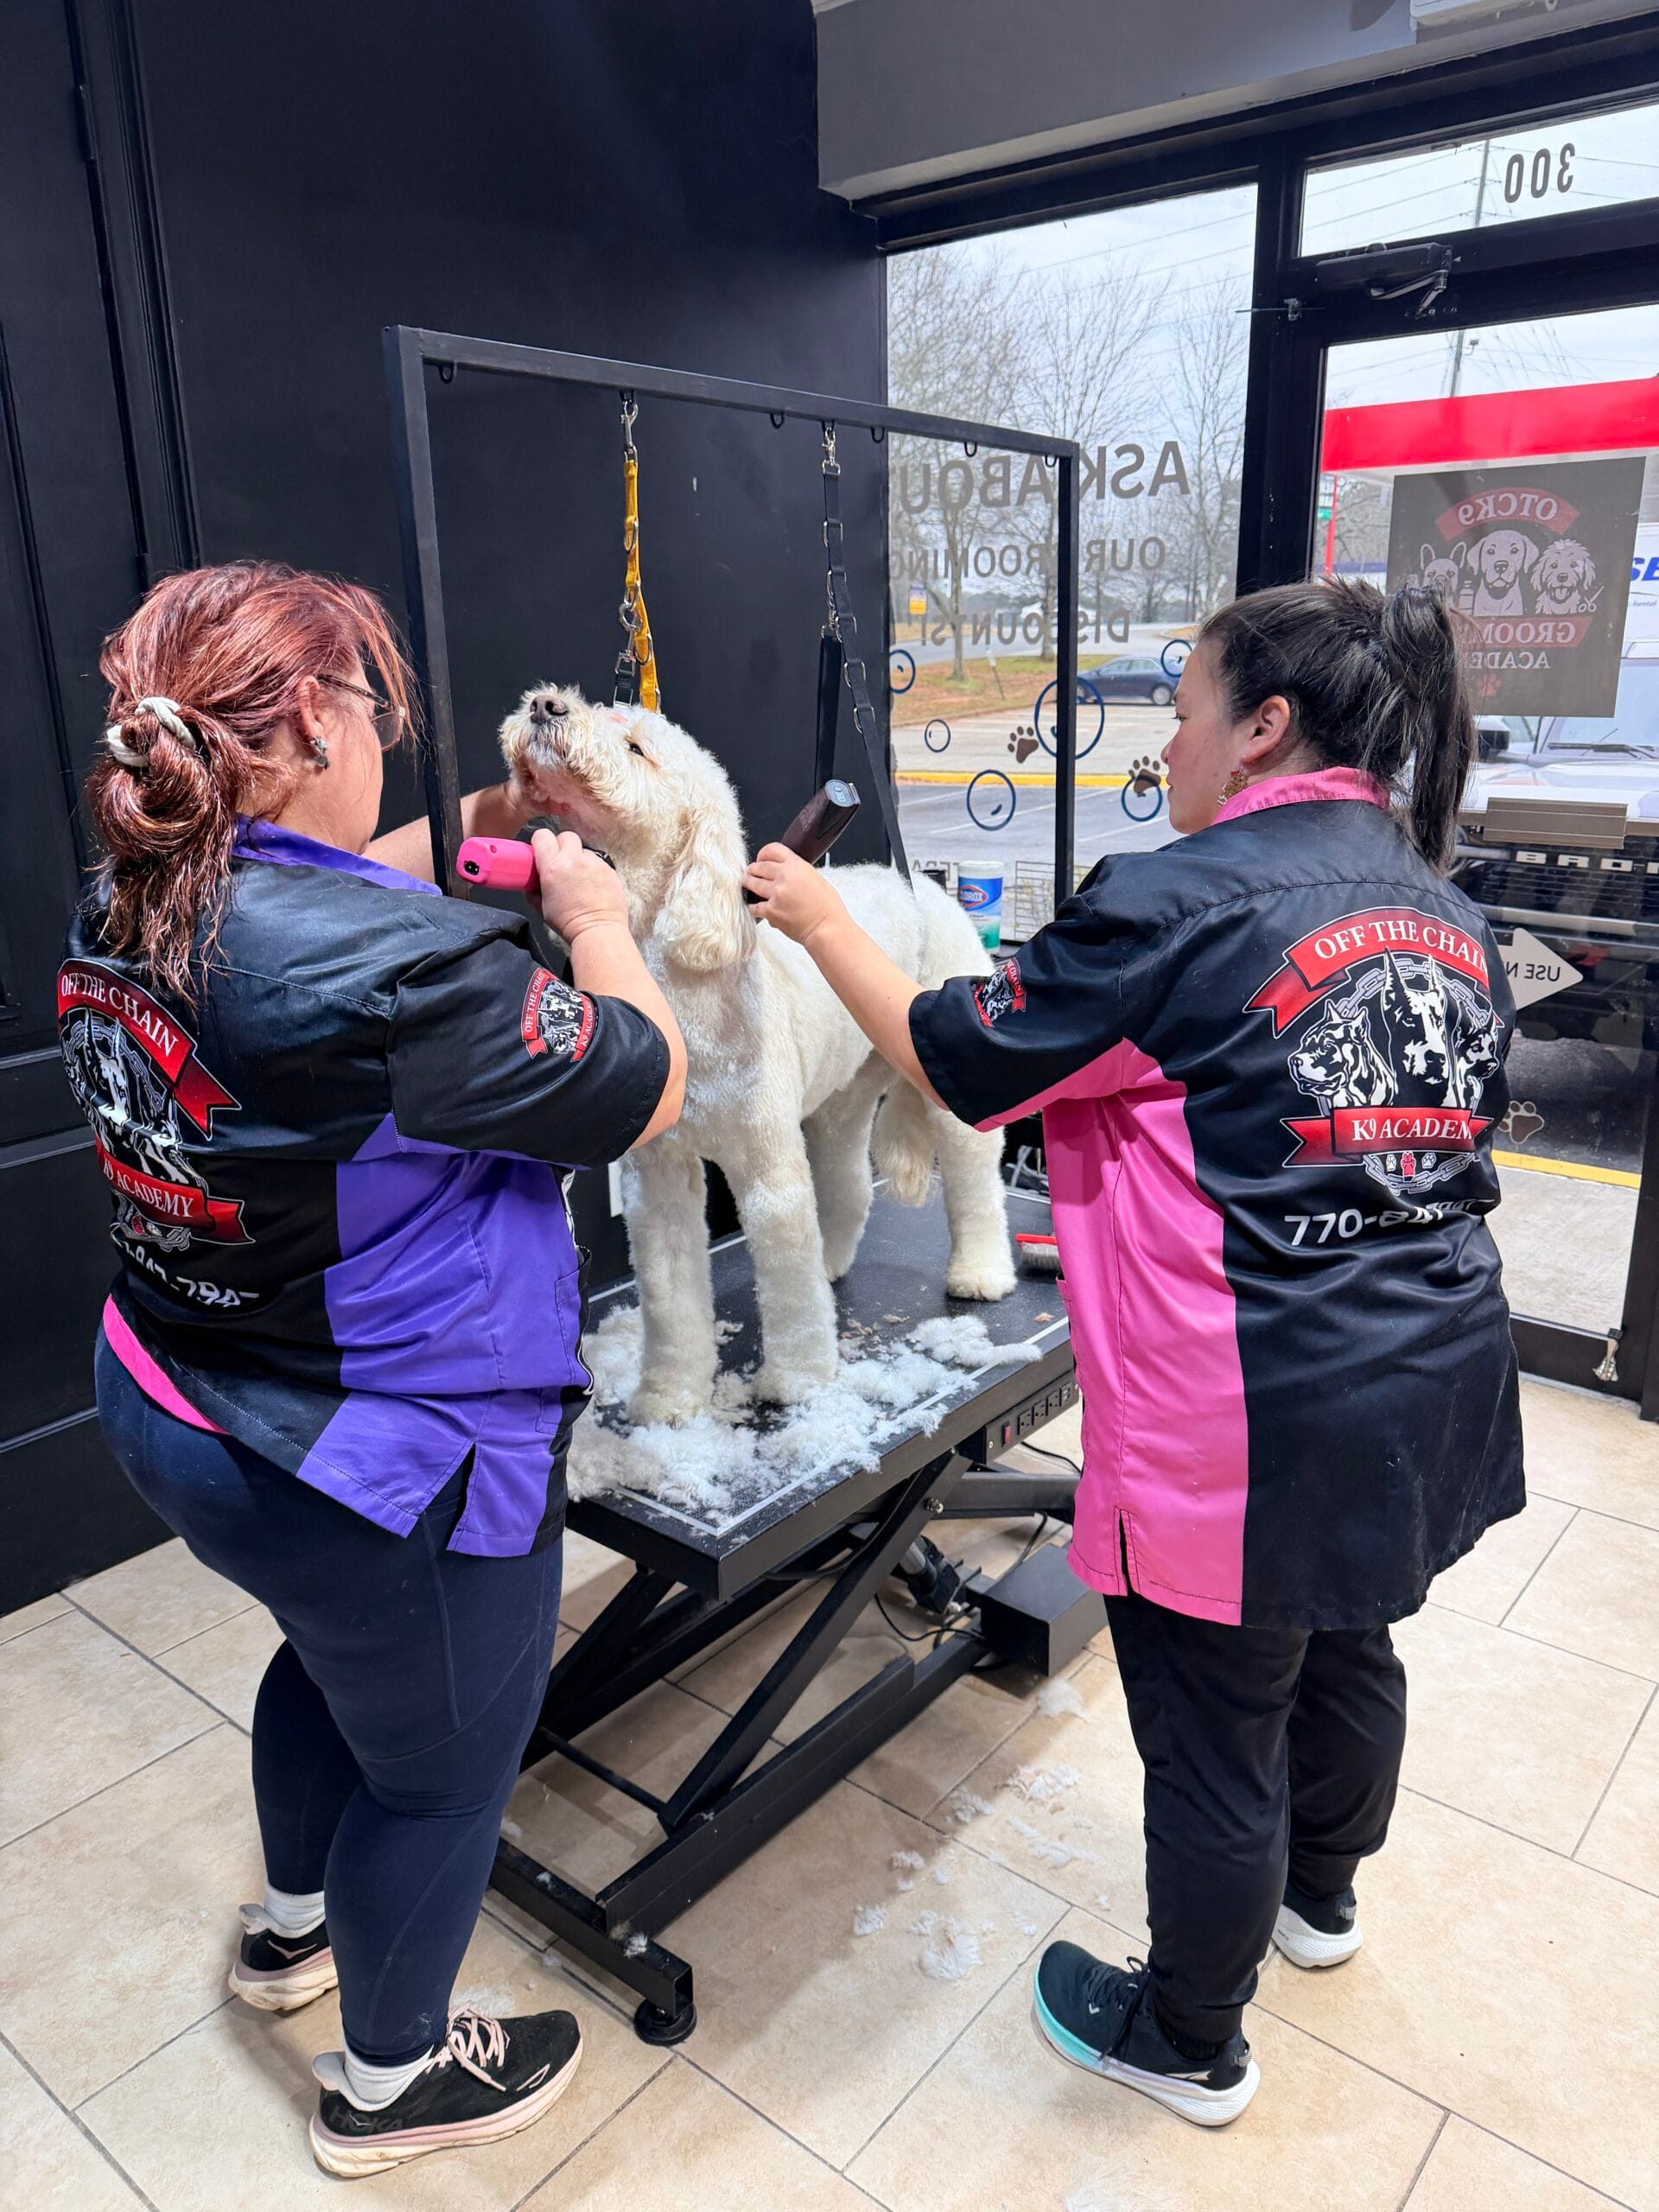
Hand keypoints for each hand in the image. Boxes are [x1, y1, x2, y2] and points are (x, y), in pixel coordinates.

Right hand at [531, 828, 629, 942]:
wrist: (598, 931)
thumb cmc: (568, 923)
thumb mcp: (542, 908)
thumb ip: (534, 891)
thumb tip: (531, 883)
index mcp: (552, 867)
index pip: (543, 836)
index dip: (542, 842)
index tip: (543, 852)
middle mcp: (573, 860)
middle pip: (566, 836)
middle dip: (562, 846)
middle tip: (562, 862)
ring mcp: (594, 863)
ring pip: (584, 850)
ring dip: (579, 859)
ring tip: (580, 878)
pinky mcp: (609, 869)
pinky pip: (598, 861)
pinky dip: (593, 869)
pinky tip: (593, 885)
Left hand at [741, 844, 848, 947]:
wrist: (827, 928)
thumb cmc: (827, 907)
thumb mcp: (815, 878)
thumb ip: (797, 871)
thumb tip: (785, 871)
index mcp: (797, 865)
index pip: (773, 849)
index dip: (763, 853)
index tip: (761, 859)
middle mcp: (784, 876)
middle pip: (758, 866)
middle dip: (753, 870)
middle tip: (751, 873)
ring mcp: (776, 894)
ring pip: (751, 883)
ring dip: (748, 883)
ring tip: (747, 885)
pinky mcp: (770, 911)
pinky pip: (753, 906)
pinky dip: (752, 906)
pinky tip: (755, 906)